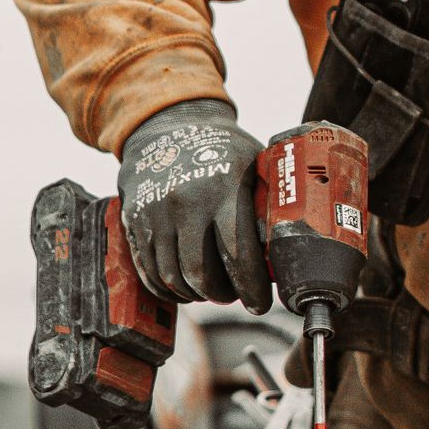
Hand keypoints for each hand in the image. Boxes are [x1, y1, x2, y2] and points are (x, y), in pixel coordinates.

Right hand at [119, 99, 270, 309]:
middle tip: (234, 296)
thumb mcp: (253, 163)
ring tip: (209, 291)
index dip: (251, 288)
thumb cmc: (220, 148)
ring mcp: (155, 213)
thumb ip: (270, 202)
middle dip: (221, 295)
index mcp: (222, 189)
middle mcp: (185, 203)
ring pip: (172, 277)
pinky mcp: (134, 221)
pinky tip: (184, 288)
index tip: (260, 304)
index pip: (237, 254)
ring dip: (194, 294)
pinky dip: (167, 288)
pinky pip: (148, 270)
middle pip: (200, 274)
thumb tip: (295, 245)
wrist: (166, 125)